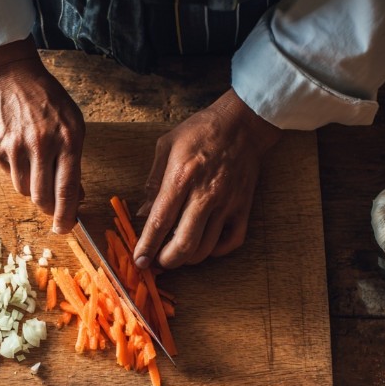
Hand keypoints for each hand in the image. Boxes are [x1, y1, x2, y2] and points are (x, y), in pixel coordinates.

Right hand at [0, 38, 84, 233]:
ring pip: (23, 190)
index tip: (66, 228)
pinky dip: (17, 173)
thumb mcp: (73, 125)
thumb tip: (76, 197)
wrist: (11, 77)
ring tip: (36, 168)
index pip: (66, 189)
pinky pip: (8, 176)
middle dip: (49, 210)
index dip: (67, 214)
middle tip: (53, 213)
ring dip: (32, 189)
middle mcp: (41, 145)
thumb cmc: (48, 102)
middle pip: (42, 197)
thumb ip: (75, 162)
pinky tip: (19, 153)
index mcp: (67, 139)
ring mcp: (14, 147)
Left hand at [133, 89, 281, 268]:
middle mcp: (205, 194)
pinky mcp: (244, 207)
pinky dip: (217, 251)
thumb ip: (153, 182)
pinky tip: (206, 245)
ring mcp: (227, 203)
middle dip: (167, 261)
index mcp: (181, 178)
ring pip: (207, 248)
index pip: (160, 222)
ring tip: (178, 253)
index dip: (148, 246)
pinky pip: (232, 241)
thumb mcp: (166, 147)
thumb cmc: (200, 132)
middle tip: (159, 262)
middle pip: (184, 244)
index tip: (140, 261)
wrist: (242, 124)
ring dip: (188, 258)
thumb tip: (144, 214)